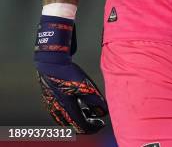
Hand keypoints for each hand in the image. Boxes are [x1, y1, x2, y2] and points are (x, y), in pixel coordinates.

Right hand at [34, 16, 107, 133]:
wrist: (51, 62)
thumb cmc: (68, 73)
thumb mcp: (86, 86)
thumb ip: (95, 100)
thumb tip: (103, 112)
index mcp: (67, 110)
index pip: (82, 127)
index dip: (93, 127)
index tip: (101, 123)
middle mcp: (58, 111)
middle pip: (74, 126)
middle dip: (87, 124)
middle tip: (96, 120)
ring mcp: (52, 106)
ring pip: (67, 121)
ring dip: (78, 119)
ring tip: (88, 111)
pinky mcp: (49, 100)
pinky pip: (61, 114)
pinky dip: (71, 114)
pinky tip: (77, 104)